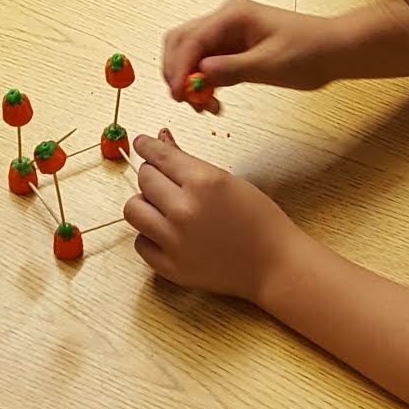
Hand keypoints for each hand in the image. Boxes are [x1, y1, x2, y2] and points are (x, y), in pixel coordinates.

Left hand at [124, 131, 299, 299]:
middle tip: (166, 181)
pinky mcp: (170, 267)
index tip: (143, 144)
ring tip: (163, 208)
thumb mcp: (228, 180)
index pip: (158, 155)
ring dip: (145, 204)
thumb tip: (161, 141)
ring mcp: (175, 241)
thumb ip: (189, 163)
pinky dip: (150, 236)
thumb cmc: (260, 221)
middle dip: (153, 176)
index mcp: (203, 182)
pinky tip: (168, 233)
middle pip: (144, 179)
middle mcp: (184, 210)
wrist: (275, 264)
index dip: (148, 146)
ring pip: (133, 210)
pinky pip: (140, 243)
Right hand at [162, 0, 345, 105]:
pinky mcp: (234, 45)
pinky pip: (206, 61)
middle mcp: (225, 18)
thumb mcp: (269, 66)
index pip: (191, 40)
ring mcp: (228, 30)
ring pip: (191, 52)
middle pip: (182, 41)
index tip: (179, 96)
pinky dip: (203, 80)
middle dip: (177, 72)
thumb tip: (198, 76)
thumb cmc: (308, 52)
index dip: (179, 68)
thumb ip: (231, 70)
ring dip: (189, 78)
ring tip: (204, 106)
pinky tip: (213, 100)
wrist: (335, 50)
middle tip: (187, 102)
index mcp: (232, 16)